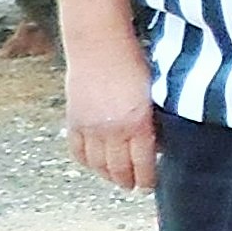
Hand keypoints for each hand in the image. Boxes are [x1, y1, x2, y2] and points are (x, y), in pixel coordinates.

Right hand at [61, 27, 158, 192]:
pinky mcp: (73, 120)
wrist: (99, 44)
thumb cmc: (134, 63)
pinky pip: (77, 150)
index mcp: (137, 123)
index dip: (146, 180)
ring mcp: (90, 126)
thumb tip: (158, 145)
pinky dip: (86, 161)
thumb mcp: (153, 93)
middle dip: (127, 181)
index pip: (142, 165)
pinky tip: (94, 163)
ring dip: (106, 175)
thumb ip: (154, 120)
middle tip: (134, 186)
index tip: (150, 185)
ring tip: (116, 178)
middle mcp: (112, 129)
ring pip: (96, 164)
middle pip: (118, 169)